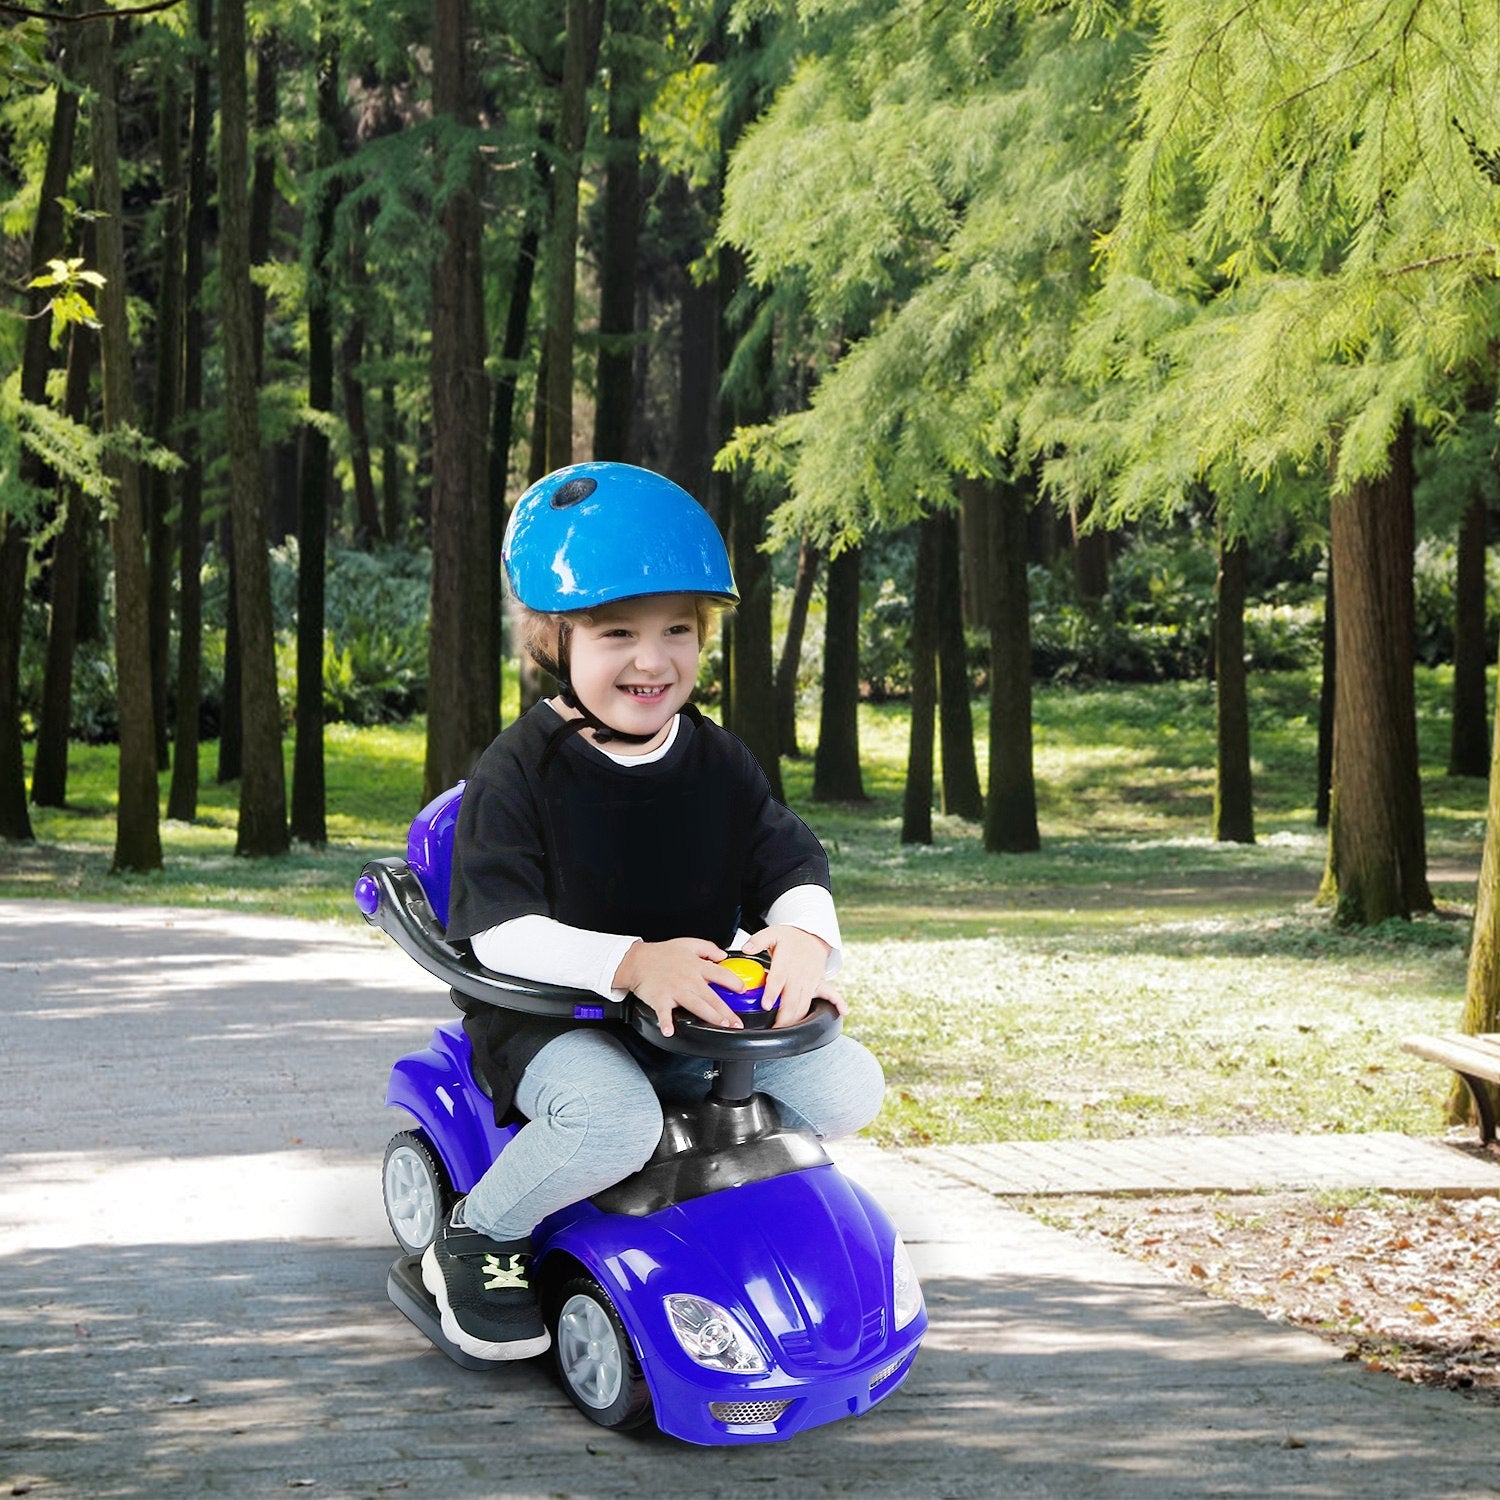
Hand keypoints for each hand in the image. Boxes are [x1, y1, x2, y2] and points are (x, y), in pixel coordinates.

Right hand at [613, 937, 744, 1037]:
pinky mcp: (660, 999)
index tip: (743, 990)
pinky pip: (663, 1013)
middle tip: (737, 1021)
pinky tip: (670, 1030)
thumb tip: (723, 955)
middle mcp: (688, 979)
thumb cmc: (661, 954)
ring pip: (696, 1005)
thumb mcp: (688, 943)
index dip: (734, 982)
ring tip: (721, 1024)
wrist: (636, 960)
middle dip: (727, 1010)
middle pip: (711, 996)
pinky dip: (665, 1022)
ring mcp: (674, 990)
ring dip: (709, 1015)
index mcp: (696, 966)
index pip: (720, 974)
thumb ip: (708, 948)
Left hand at [741, 925, 845, 1028]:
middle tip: (775, 1029)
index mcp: (785, 963)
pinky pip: (831, 993)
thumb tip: (746, 948)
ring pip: (805, 1003)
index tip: (766, 1005)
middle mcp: (799, 974)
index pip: (778, 980)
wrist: (812, 935)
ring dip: (798, 1019)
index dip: (772, 993)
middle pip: (792, 999)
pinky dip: (838, 1002)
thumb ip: (758, 940)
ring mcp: (811, 980)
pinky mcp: (819, 983)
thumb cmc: (790, 937)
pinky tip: (842, 1011)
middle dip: (784, 1016)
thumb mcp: (772, 933)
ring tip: (787, 1031)